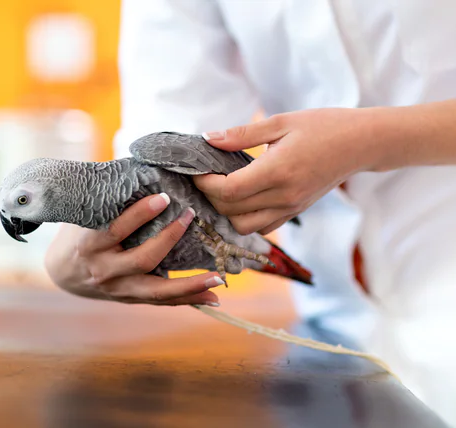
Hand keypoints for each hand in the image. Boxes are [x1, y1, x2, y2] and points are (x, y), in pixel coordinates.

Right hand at [44, 194, 222, 305]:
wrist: (61, 273)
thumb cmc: (76, 234)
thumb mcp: (82, 216)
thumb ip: (108, 201)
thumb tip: (143, 170)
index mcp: (89, 245)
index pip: (117, 229)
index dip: (140, 214)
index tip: (163, 198)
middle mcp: (104, 271)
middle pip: (143, 260)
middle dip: (169, 238)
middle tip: (190, 216)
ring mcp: (118, 289)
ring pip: (157, 290)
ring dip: (190, 285)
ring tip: (218, 279)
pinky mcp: (130, 299)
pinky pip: (162, 302)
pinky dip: (187, 300)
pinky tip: (212, 297)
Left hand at [194, 108, 379, 234]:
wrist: (361, 143)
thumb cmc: (323, 126)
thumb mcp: (281, 122)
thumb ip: (241, 134)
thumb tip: (207, 138)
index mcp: (278, 170)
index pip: (230, 190)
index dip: (205, 183)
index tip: (195, 170)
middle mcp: (284, 196)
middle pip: (231, 210)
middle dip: (210, 196)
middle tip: (204, 176)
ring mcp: (291, 208)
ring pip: (244, 227)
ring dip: (226, 212)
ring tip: (222, 188)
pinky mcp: (295, 212)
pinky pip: (262, 227)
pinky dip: (245, 218)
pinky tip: (242, 197)